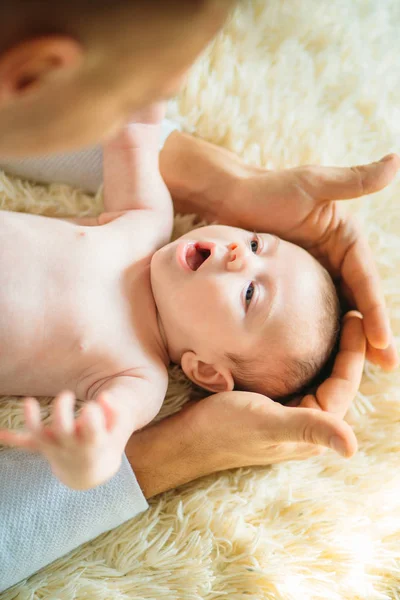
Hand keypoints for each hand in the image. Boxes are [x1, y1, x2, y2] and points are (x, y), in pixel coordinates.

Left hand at [0, 391, 123, 489]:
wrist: (89, 473)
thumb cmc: (106, 444)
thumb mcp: (117, 432)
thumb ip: (114, 412)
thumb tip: (103, 396)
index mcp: (93, 443)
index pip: (92, 431)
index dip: (91, 419)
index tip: (90, 407)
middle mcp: (71, 447)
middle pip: (62, 430)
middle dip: (61, 412)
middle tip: (65, 394)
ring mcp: (55, 448)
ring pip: (39, 436)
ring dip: (32, 420)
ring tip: (28, 402)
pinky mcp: (43, 446)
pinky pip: (26, 444)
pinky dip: (12, 438)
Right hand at [129, 313, 366, 497]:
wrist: (186, 436)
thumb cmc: (223, 429)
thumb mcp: (266, 423)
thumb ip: (308, 428)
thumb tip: (352, 449)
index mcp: (313, 431)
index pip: (344, 384)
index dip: (354, 351)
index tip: (357, 316)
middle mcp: (307, 422)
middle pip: (337, 378)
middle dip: (346, 347)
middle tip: (349, 310)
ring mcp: (291, 412)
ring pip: (319, 374)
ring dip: (328, 347)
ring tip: (331, 316)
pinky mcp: (275, 403)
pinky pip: (298, 373)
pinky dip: (304, 352)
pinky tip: (299, 333)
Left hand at [226, 154, 398, 370]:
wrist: (229, 199)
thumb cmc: (269, 190)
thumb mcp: (313, 184)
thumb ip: (353, 181)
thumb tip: (397, 161)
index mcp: (347, 240)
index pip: (366, 281)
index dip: (377, 312)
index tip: (384, 342)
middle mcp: (336, 260)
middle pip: (359, 302)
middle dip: (374, 334)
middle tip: (387, 367)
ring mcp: (315, 275)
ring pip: (338, 312)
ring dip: (351, 341)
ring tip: (359, 374)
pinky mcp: (294, 286)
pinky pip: (311, 313)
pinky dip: (322, 334)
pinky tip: (323, 359)